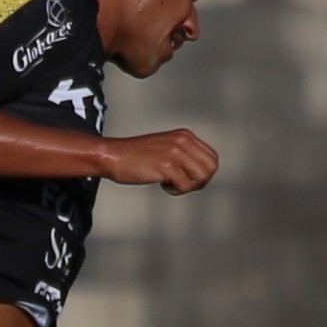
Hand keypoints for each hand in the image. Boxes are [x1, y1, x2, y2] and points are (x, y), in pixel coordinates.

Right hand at [97, 128, 219, 194]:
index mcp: (185, 135)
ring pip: (202, 178)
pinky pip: (185, 186)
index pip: (212, 158)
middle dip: (199, 181)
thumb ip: (184, 153)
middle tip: (181, 183)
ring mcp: (176, 153)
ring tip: (171, 183)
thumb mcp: (166, 147)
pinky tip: (162, 185)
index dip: (202, 173)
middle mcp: (183, 141)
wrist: (113, 156)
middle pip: (211, 169)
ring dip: (188, 186)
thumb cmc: (136, 156)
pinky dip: (175, 191)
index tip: (186, 177)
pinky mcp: (167, 166)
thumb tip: (204, 173)